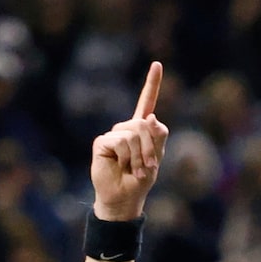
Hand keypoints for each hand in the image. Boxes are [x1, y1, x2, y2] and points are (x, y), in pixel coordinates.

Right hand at [89, 63, 167, 221]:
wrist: (123, 197)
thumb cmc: (140, 180)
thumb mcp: (155, 160)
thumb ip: (157, 138)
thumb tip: (150, 117)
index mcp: (141, 130)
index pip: (147, 102)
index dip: (152, 84)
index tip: (157, 64)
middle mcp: (126, 128)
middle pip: (144, 125)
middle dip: (150, 149)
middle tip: (148, 168)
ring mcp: (113, 134)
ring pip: (133, 134)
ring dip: (140, 157)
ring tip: (135, 171)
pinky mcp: (103, 142)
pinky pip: (121, 142)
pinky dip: (128, 158)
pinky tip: (122, 166)